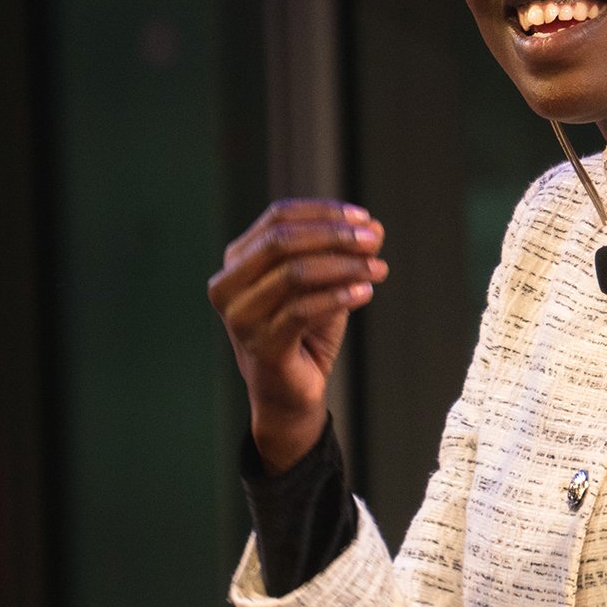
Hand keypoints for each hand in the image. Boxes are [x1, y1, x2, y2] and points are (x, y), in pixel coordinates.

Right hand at [208, 200, 387, 471]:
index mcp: (238, 261)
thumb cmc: (304, 333)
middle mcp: (229, 285)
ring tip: (378, 269)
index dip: (323, 212)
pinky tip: (365, 293)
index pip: (278, 217)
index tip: (365, 219)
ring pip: (293, 272)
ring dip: (343, 266)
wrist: (291, 394)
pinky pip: (302, 310)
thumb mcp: (326, 284)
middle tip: (374, 240)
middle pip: (281, 240)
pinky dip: (338, 297)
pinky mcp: (260, 345)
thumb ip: (344, 254)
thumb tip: (375, 228)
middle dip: (334, 235)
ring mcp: (240, 317)